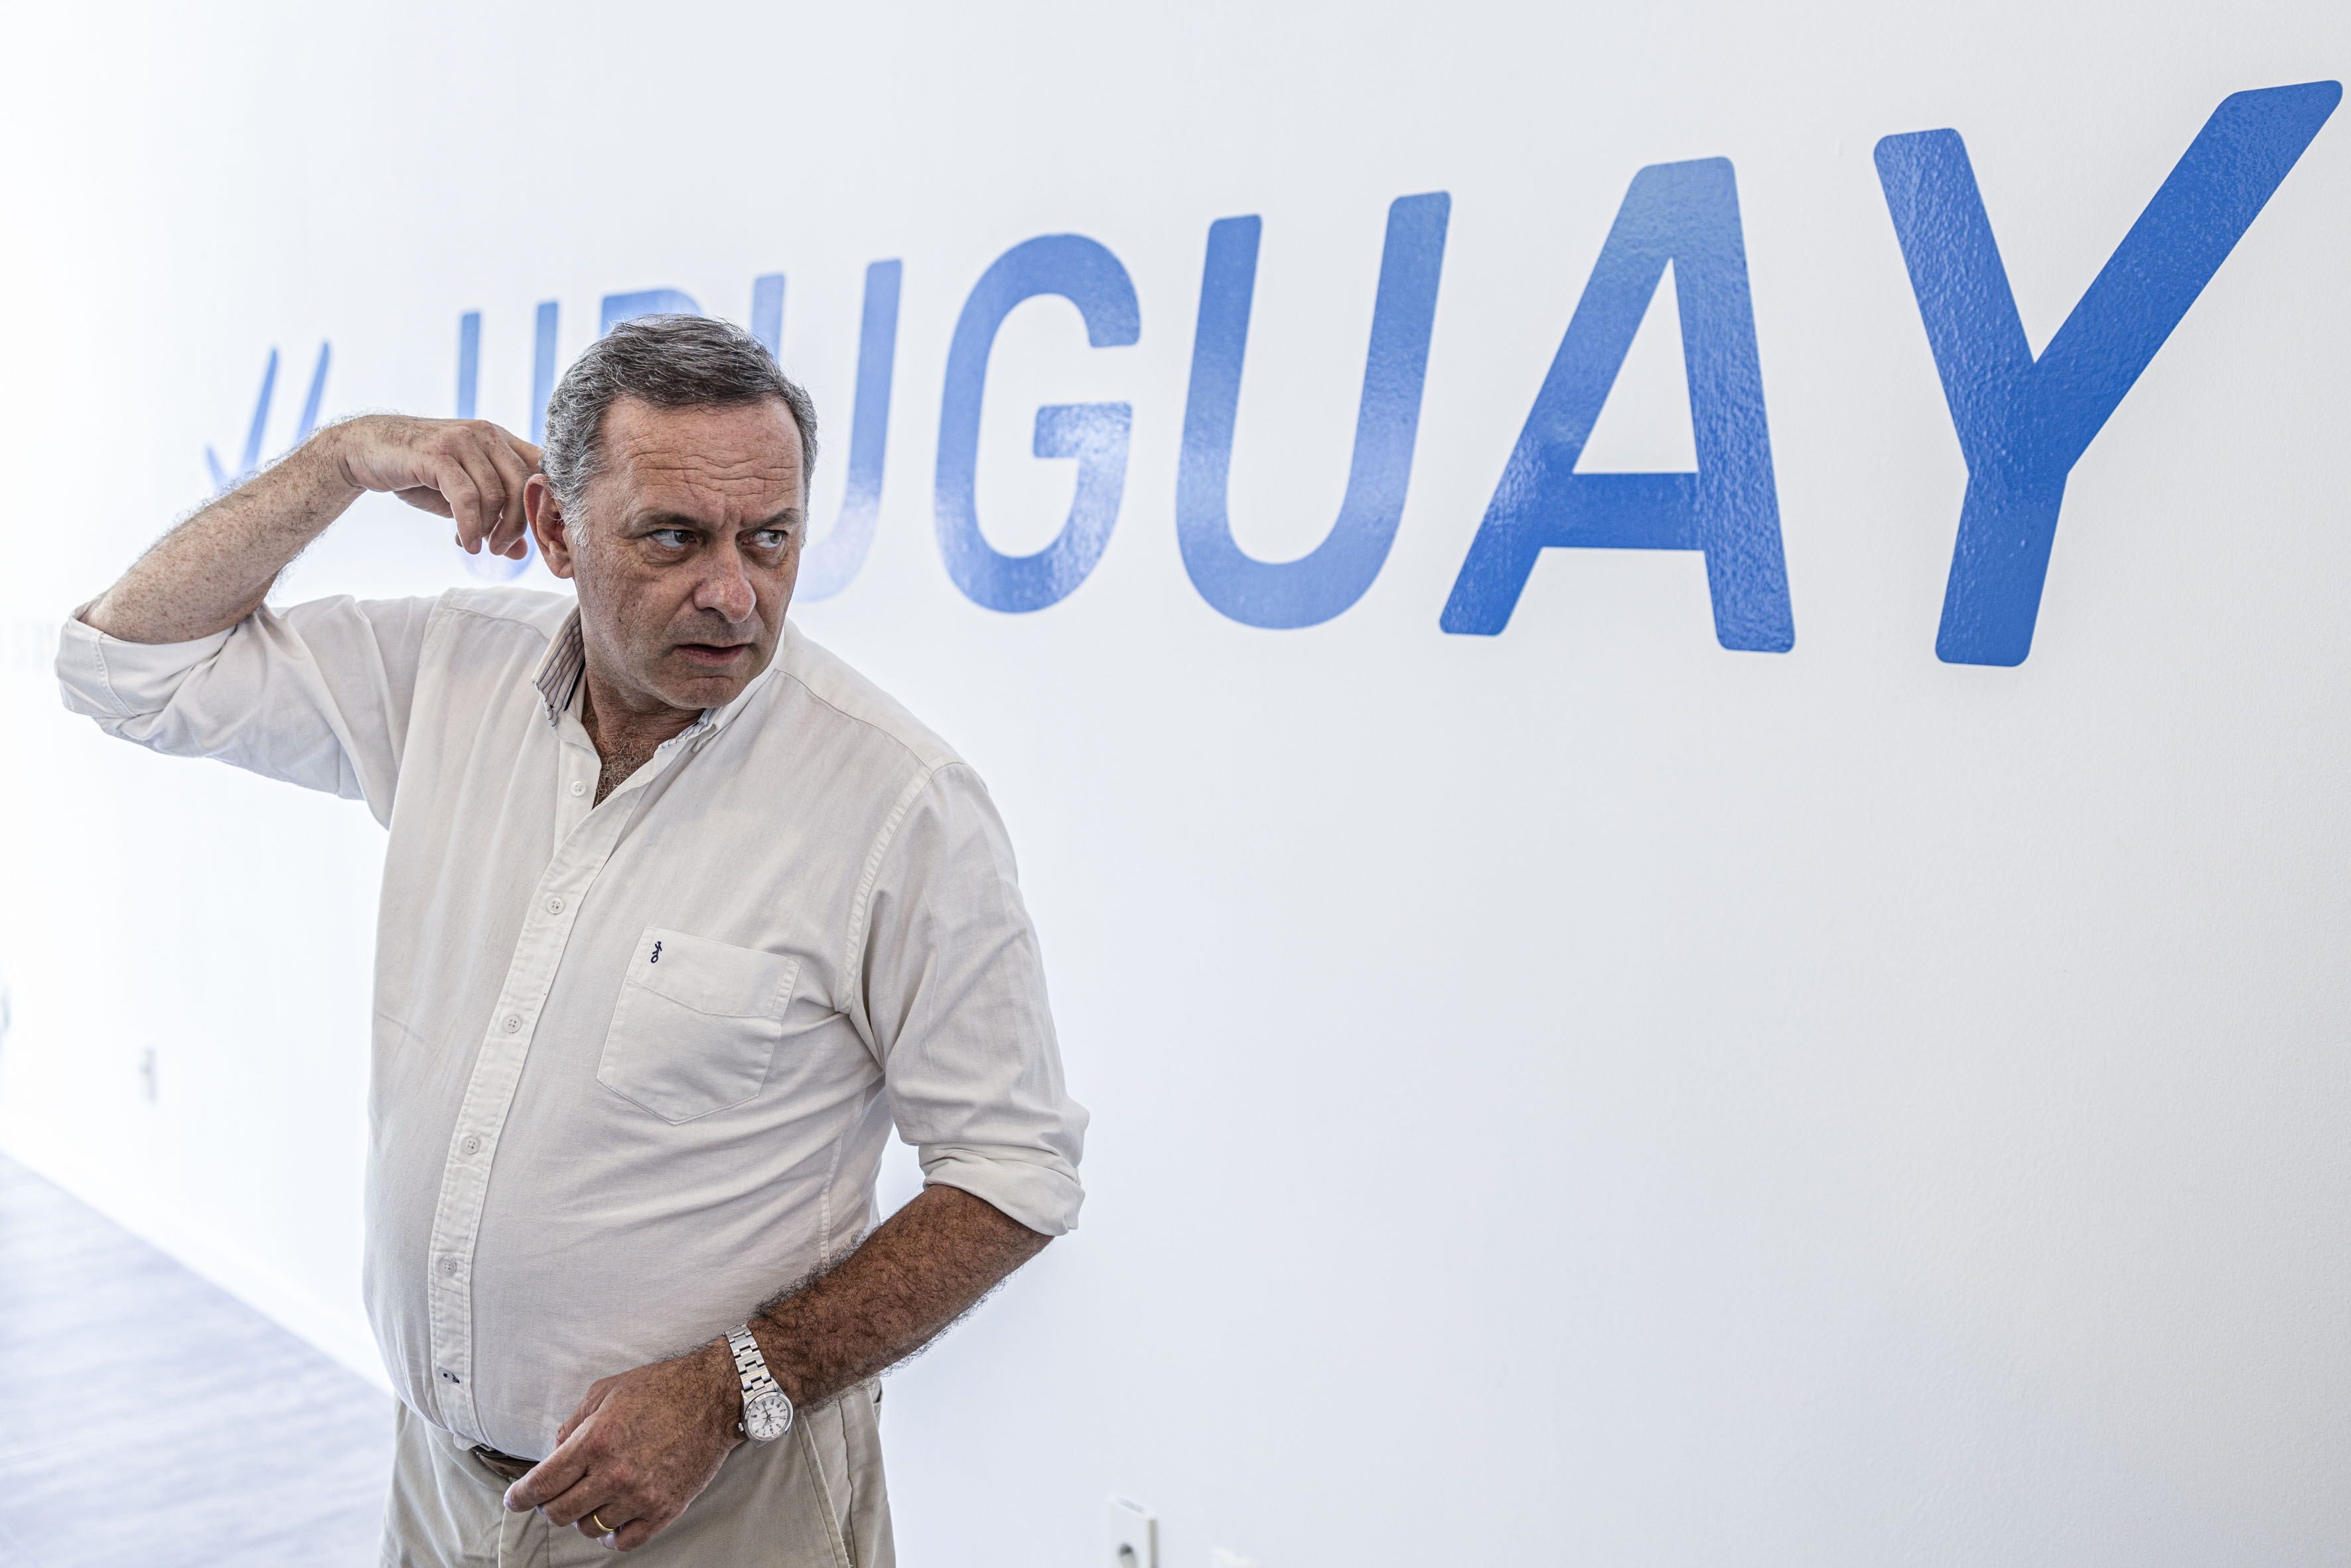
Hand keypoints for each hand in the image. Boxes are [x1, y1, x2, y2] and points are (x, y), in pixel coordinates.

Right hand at [326, 415, 542, 560]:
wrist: (367, 450)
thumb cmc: (420, 474)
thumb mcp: (462, 498)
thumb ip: (493, 519)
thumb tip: (522, 552)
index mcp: (500, 440)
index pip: (542, 468)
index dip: (546, 503)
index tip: (535, 535)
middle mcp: (487, 434)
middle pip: (524, 485)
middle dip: (517, 525)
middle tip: (501, 548)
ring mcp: (463, 441)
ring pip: (496, 494)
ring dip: (490, 529)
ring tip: (477, 547)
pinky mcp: (438, 453)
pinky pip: (467, 497)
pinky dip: (470, 526)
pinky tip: (465, 543)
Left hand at [502, 1342, 742, 1550]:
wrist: (714, 1397)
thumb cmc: (660, 1388)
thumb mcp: (605, 1391)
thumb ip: (573, 1425)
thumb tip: (554, 1454)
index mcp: (595, 1441)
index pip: (541, 1484)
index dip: (520, 1497)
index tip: (515, 1500)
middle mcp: (614, 1473)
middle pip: (560, 1513)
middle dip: (548, 1507)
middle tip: (552, 1497)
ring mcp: (640, 1495)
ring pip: (590, 1528)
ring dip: (582, 1517)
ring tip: (590, 1501)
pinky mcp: (665, 1509)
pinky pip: (624, 1541)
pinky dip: (609, 1538)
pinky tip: (609, 1524)